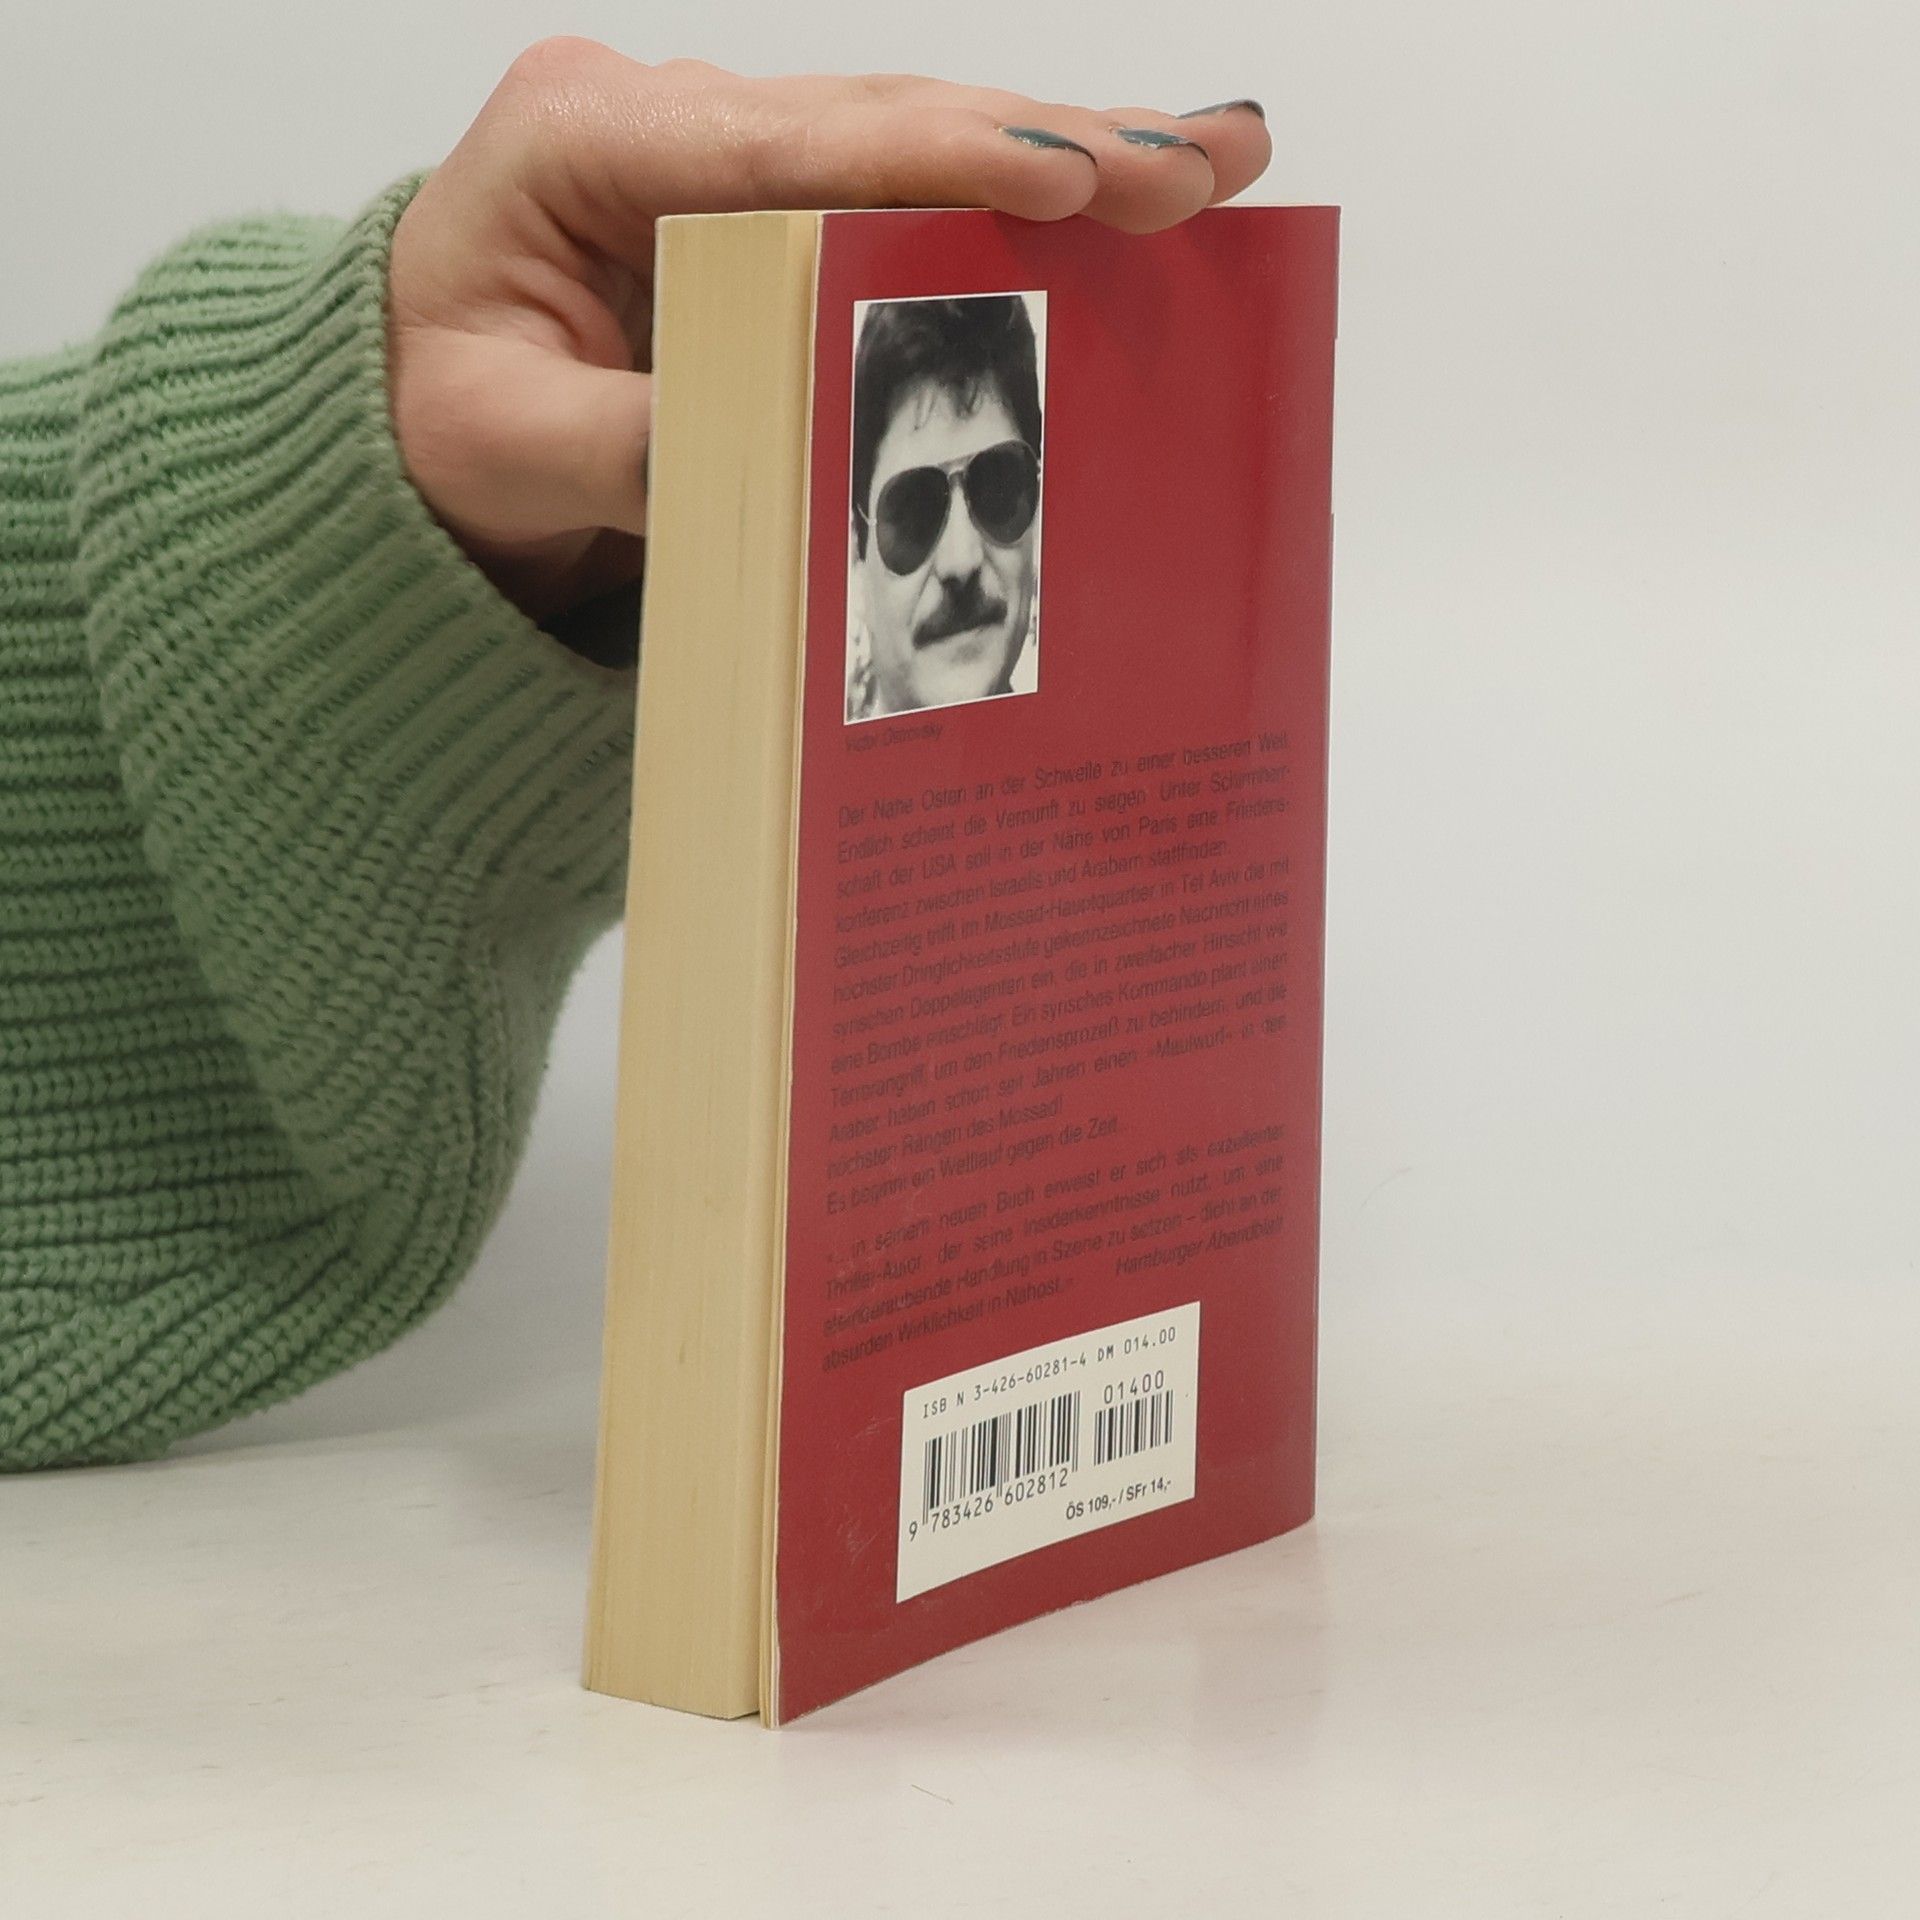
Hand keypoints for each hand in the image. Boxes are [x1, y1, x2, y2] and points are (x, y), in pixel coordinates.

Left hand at [387, 42, 1271, 622]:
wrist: (411, 429)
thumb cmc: (432, 424)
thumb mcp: (497, 450)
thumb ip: (618, 448)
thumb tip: (769, 455)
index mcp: (586, 143)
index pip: (787, 146)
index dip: (938, 159)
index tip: (1064, 177)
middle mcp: (673, 125)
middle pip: (886, 123)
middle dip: (1053, 144)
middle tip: (1203, 162)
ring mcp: (729, 161)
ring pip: (919, 148)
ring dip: (1069, 160)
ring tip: (1212, 160)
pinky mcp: (772, 213)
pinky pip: (908, 202)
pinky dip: (1017, 208)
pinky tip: (1122, 197)